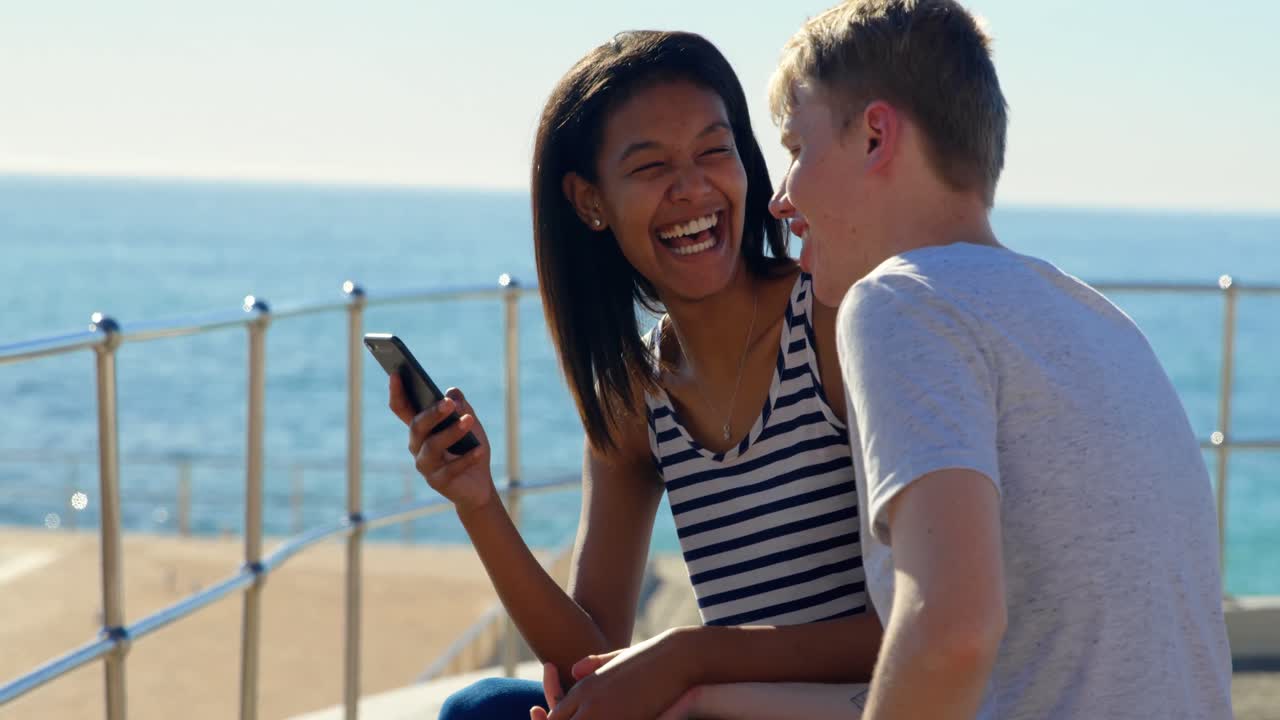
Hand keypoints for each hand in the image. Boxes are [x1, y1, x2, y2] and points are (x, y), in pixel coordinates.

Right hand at [388, 375, 494, 512]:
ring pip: (433, 446)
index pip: (402, 408)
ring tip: (469, 420)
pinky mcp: (438, 482)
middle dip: (432, 413)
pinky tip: (479, 449)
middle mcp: (417, 445)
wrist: (478, 483)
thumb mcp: (470, 423)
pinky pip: (451, 469)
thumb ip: (461, 406)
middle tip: (449, 403)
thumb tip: (452, 393)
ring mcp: (425, 465)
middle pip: (417, 426)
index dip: (397, 392)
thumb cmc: (470, 448)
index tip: (396, 373)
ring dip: (452, 432)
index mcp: (421, 428)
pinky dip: (466, 458)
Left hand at [543, 630, 694, 719]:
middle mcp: (587, 702)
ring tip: (611, 718)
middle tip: (602, 718)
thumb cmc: (651, 656)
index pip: (555, 717)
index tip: (578, 718)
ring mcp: (603, 714)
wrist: (676, 657)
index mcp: (584, 688)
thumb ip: (595, 666)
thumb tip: (573, 670)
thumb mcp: (618, 659)